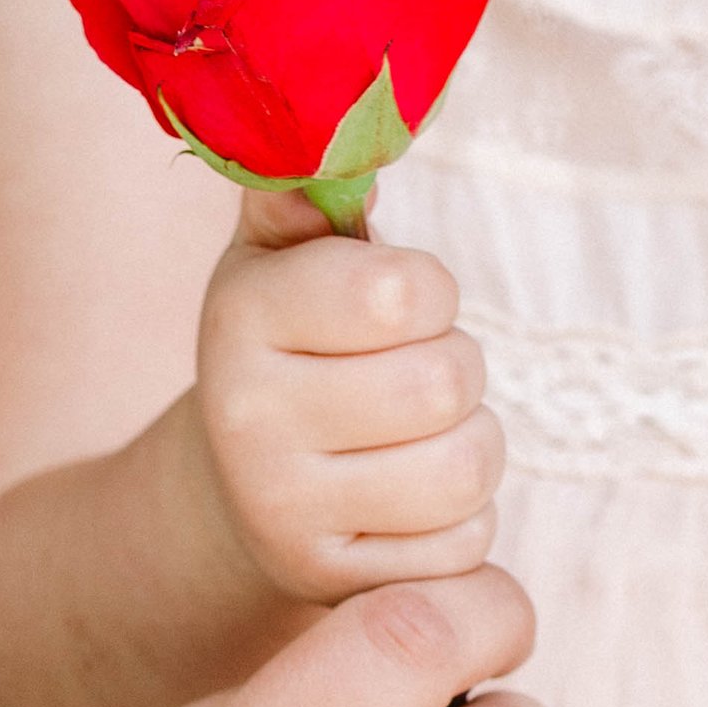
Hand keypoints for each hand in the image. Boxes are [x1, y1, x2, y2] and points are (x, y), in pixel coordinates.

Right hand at [193, 190, 502, 605]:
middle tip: (411, 377)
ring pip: (466, 467)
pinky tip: (408, 505)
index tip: (396, 303)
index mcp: (242, 317)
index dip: (427, 292)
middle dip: (455, 370)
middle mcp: (250, 419)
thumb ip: (310, 191)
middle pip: (447, 381)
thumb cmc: (292, 346)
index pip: (401, 292)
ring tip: (418, 437)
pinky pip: (464, 545)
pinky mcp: (334, 584)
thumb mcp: (281, 259)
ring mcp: (287, 511)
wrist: (238, 490)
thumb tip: (338, 122)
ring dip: (470, 445)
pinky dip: (459, 523)